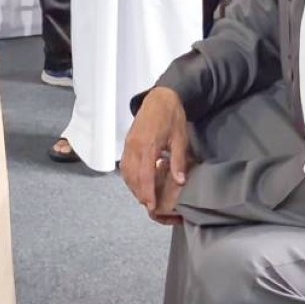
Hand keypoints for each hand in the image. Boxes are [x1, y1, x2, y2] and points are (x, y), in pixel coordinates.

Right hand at [121, 87, 190, 213]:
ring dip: (133, 186)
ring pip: (126, 171)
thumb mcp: (180, 138)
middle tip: (149, 205)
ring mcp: (128, 144)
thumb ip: (178, 160)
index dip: (147, 191)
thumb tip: (180, 181)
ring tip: (143, 197)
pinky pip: (124, 164)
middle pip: (133, 176)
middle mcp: (134, 146)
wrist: (160, 98)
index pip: (145, 174)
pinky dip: (129, 176)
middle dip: (139, 192)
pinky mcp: (127, 143)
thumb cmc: (172, 117)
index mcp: (148, 145)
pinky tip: (137, 182)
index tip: (151, 205)